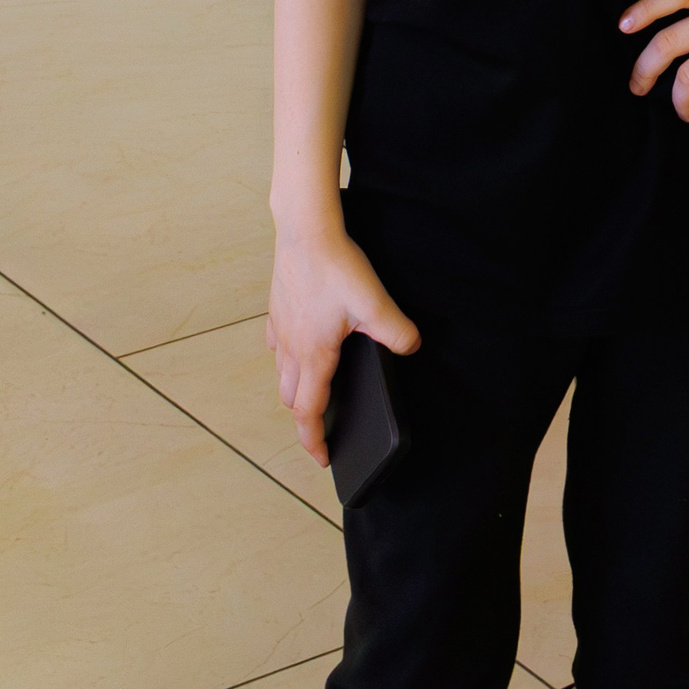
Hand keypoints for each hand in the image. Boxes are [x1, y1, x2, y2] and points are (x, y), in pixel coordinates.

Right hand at [266, 222, 419, 466]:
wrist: (305, 231)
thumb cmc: (335, 266)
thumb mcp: (374, 302)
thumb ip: (397, 331)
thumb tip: (411, 347)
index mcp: (314, 356)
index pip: (309, 412)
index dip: (315, 440)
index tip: (323, 458)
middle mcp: (291, 348)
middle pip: (292, 399)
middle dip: (305, 419)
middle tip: (321, 427)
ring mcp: (281, 329)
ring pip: (282, 374)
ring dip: (295, 390)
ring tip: (312, 392)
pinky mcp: (277, 309)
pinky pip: (277, 345)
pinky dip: (286, 357)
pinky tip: (298, 347)